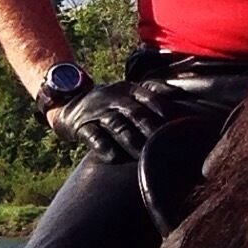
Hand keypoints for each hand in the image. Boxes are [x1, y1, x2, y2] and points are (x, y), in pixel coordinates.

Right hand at [48, 75, 182, 163]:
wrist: (68, 101)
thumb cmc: (108, 103)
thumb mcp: (127, 91)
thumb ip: (152, 93)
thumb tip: (180, 95)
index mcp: (128, 90)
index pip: (148, 97)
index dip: (162, 109)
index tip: (177, 122)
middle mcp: (113, 99)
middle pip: (135, 113)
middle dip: (151, 128)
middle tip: (165, 144)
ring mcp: (97, 113)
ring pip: (117, 126)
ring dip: (131, 140)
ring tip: (144, 155)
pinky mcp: (82, 127)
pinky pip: (93, 137)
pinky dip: (103, 147)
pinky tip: (114, 157)